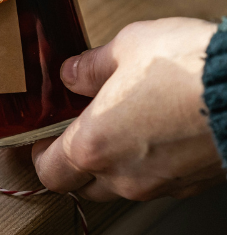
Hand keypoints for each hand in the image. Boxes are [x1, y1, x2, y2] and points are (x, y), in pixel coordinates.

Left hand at [31, 18, 221, 200]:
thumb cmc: (187, 66)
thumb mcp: (127, 48)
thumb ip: (91, 67)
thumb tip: (72, 74)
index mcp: (93, 146)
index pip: (50, 173)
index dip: (41, 157)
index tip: (43, 139)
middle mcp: (123, 176)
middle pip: (84, 186)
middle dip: (77, 163)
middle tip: (81, 130)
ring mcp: (160, 185)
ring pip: (122, 187)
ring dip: (115, 165)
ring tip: (123, 127)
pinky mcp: (193, 184)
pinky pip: (159, 182)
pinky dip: (150, 164)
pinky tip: (159, 133)